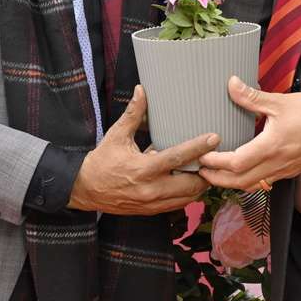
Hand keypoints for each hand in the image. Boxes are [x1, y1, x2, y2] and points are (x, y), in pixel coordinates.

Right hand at [69, 86, 218, 213]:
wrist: (84, 189)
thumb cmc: (102, 161)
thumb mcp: (116, 135)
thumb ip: (133, 114)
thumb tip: (141, 90)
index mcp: (144, 169)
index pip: (178, 157)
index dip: (198, 148)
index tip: (215, 138)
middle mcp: (151, 189)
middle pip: (191, 184)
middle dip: (205, 171)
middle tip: (215, 157)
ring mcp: (152, 203)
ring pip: (188, 198)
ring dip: (199, 184)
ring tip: (206, 169)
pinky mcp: (152, 211)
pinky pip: (178, 205)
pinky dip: (188, 194)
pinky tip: (190, 182)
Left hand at [197, 77, 300, 190]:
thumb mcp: (281, 102)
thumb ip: (253, 97)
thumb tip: (232, 84)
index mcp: (271, 146)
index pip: (236, 163)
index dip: (215, 162)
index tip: (203, 156)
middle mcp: (276, 163)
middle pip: (240, 182)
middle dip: (217, 179)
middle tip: (201, 171)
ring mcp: (283, 170)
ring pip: (251, 185)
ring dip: (231, 183)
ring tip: (216, 174)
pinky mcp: (289, 172)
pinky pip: (263, 183)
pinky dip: (247, 181)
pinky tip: (241, 172)